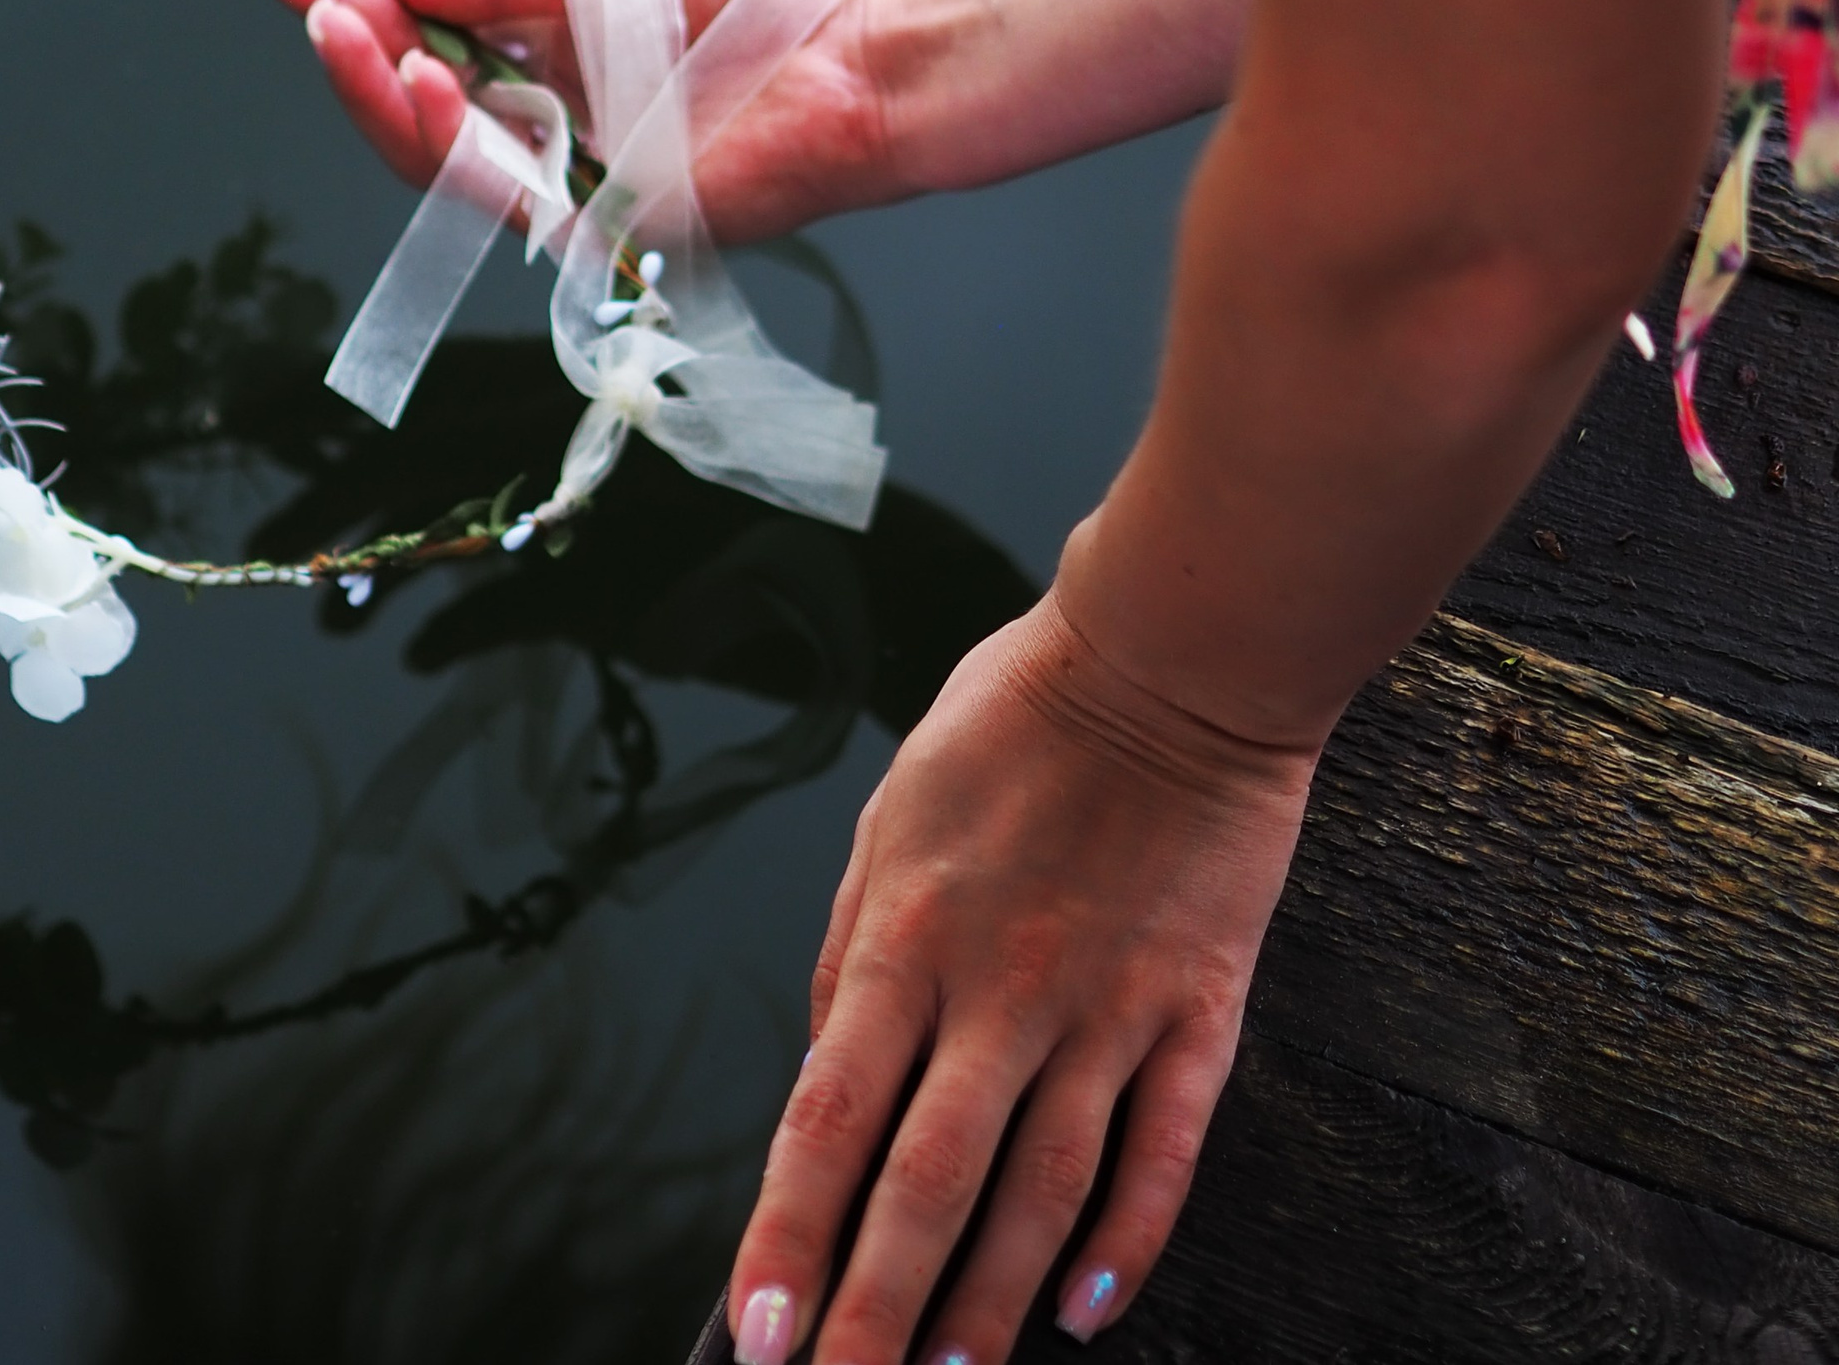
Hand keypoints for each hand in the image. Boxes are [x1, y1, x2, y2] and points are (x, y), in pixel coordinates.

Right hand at [219, 0, 906, 244]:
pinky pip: (505, 198)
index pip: (414, 34)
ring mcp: (572, 187)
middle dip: (332, 33)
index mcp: (546, 61)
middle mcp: (546, 130)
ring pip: (432, 160)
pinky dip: (453, 139)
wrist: (879, 54)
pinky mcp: (607, 233)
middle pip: (402, 103)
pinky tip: (419, 83)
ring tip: (333, 21)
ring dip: (375, 89)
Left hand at [725, 593, 1313, 1363]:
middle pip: (926, 1189)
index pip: (829, 1121)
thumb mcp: (895, 812)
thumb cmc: (1023, 716)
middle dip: (875, 1316)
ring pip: (1038, 1196)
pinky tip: (1084, 1310)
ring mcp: (1106, 1011)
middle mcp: (1000, 990)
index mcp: (908, 935)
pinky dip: (1121, 1244)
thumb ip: (855, 945)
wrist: (1174, 656)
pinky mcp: (1198, 1014)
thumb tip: (828, 1064)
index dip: (788, 1239)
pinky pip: (1160, 1155)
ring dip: (988, 1308)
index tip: (755, 1336)